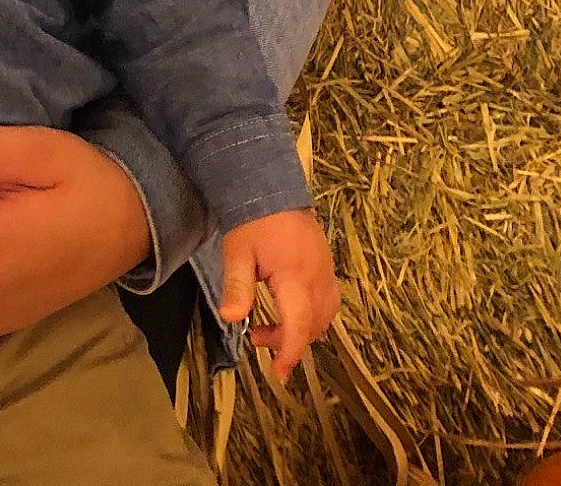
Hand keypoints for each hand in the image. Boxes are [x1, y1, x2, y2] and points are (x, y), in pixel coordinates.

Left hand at [218, 209, 339, 382]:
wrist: (271, 187)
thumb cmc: (252, 222)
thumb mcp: (237, 254)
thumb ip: (237, 286)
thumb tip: (231, 318)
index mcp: (295, 277)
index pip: (299, 325)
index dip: (289, 352)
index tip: (279, 373)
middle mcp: (318, 278)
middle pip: (313, 325)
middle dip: (289, 341)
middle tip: (258, 337)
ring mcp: (327, 271)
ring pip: (325, 316)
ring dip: (302, 330)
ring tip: (272, 326)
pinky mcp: (327, 266)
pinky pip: (329, 302)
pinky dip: (313, 315)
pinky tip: (291, 310)